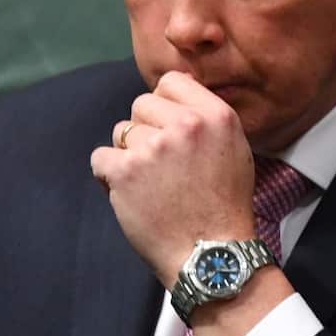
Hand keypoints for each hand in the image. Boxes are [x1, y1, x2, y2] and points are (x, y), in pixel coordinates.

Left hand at [90, 71, 255, 285]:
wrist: (211, 253)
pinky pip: (100, 158)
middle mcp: (186, 125)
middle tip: (163, 166)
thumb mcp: (235, 148)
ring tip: (152, 185)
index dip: (164, 106)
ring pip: (121, 132)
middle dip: (146, 131)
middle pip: (141, 105)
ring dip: (129, 155)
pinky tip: (132, 195)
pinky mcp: (125, 171)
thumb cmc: (224, 206)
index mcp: (216, 115)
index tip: (169, 131)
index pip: (171, 82)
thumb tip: (175, 88)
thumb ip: (206, 117)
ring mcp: (154, 147)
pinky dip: (109, 177)